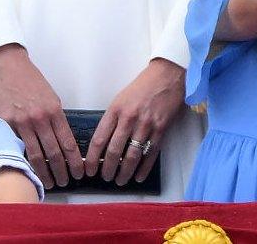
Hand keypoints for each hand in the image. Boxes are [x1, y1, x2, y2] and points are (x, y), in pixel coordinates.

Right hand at [0, 43, 83, 188]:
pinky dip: (23, 161)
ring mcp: (21, 122)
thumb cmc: (31, 82)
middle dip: (61, 171)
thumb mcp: (51, 98)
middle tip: (64, 183)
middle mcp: (40, 118)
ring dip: (43, 172)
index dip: (74, 161)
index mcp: (55, 111)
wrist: (8, 67)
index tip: (79, 173)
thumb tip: (61, 142)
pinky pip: (15, 147)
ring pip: (35, 155)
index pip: (68, 143)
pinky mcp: (4, 124)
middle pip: (54, 153)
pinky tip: (26, 171)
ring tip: (48, 183)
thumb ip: (56, 119)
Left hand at [84, 57, 185, 184]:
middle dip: (108, 168)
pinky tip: (139, 175)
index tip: (89, 168)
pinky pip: (151, 153)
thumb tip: (105, 143)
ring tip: (120, 180)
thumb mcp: (120, 99)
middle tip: (105, 178)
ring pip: (133, 155)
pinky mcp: (161, 128)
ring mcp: (146, 124)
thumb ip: (113, 119)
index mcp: (116, 110)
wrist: (167, 75)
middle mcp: (129, 118)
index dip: (92, 158)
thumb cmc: (143, 86)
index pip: (99, 139)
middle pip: (114, 151)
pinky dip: (144, 167)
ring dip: (125, 171)